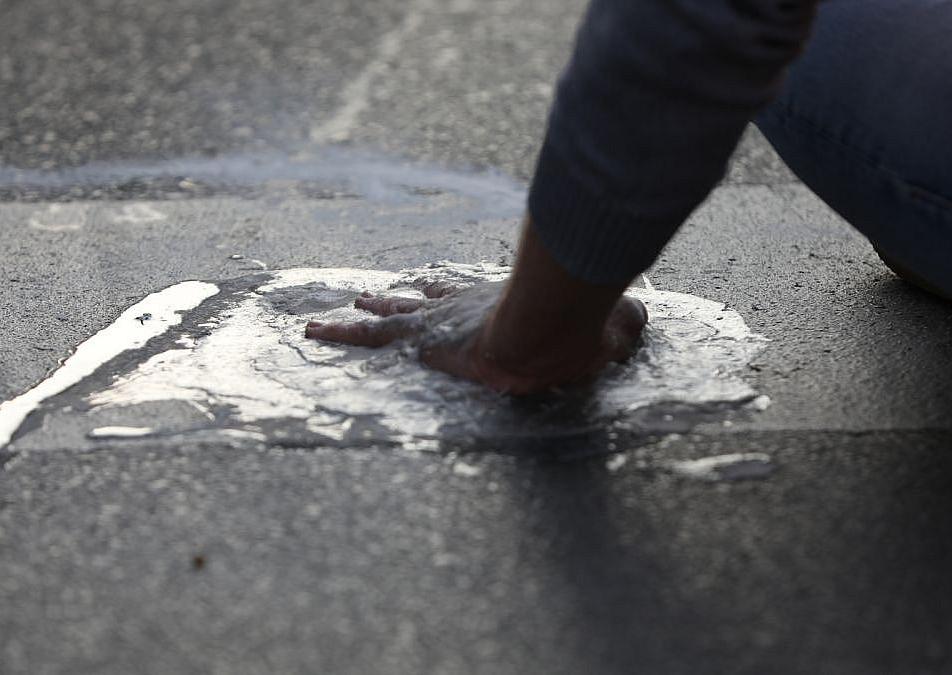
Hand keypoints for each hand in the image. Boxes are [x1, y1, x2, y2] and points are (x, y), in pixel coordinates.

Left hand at [304, 279, 647, 393]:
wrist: (549, 329)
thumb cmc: (580, 328)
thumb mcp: (614, 328)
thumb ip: (623, 327)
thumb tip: (639, 323)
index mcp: (504, 306)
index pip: (467, 299)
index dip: (445, 297)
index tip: (427, 293)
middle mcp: (465, 306)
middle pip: (421, 303)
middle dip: (395, 304)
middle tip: (369, 298)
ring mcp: (440, 321)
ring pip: (387, 319)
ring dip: (357, 320)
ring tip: (322, 319)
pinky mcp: (421, 340)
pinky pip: (370, 337)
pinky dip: (340, 332)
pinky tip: (312, 330)